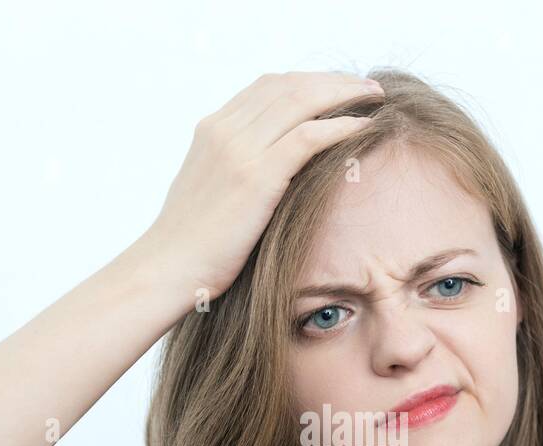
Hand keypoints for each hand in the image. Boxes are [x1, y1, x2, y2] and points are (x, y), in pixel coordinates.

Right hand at [139, 71, 382, 302]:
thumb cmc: (191, 244)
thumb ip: (234, 169)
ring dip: (344, 94)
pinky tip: (364, 126)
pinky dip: (341, 126)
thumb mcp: (210, 191)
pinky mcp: (257, 176)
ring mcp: (239, 150)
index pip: (267, 86)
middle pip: (289, 85)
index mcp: (212, 129)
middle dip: (334, 81)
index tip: (338, 89)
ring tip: (374, 98)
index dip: (309, 81)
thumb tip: (269, 173)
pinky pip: (309, 137)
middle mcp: (224, 129)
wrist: (168, 268)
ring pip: (302, 100)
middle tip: (367, 87)